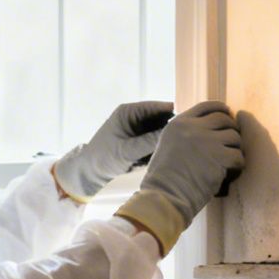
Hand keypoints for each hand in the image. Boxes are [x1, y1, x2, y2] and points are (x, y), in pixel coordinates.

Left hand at [53, 100, 174, 200]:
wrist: (90, 172)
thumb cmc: (104, 158)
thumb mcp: (127, 150)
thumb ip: (149, 141)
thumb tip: (171, 133)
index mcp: (129, 112)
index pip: (157, 107)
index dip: (173, 112)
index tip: (188, 121)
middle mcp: (136, 117)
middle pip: (162, 118)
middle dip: (172, 128)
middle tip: (186, 138)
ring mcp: (139, 128)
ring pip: (162, 129)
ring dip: (167, 138)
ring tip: (179, 147)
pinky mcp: (141, 140)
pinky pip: (157, 139)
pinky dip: (161, 145)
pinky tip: (168, 153)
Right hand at [114, 101, 243, 254]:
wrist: (165, 196)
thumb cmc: (164, 178)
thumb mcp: (169, 145)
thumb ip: (185, 133)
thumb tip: (208, 129)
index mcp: (178, 123)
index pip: (207, 106)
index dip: (222, 109)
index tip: (228, 115)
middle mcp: (193, 128)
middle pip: (224, 119)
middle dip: (231, 129)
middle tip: (231, 143)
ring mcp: (207, 141)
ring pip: (234, 136)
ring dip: (234, 149)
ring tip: (228, 162)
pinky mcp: (219, 157)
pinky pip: (238, 155)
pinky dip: (237, 165)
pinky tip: (230, 172)